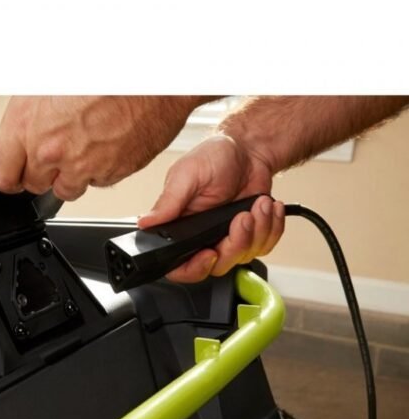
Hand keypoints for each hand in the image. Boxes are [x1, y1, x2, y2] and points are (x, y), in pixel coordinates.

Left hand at [0, 96, 204, 199]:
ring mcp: (80, 168)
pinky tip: (106, 144)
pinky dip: (98, 170)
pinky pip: (95, 184)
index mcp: (27, 126)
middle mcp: (50, 152)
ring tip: (85, 144)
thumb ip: (28, 121)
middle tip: (57, 149)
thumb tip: (19, 140)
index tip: (13, 173)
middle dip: (42, 172)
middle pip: (33, 185)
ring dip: (70, 175)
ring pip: (65, 190)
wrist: (151, 80)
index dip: (7, 175)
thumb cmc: (104, 76)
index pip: (1, 176)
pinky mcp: (108, 177)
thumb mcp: (47, 86)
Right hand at [137, 134, 284, 282]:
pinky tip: (266, 207)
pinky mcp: (251, 235)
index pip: (180, 266)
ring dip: (258, 230)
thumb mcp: (186, 175)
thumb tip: (145, 222)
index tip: (209, 253)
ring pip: (244, 257)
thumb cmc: (216, 157)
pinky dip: (272, 227)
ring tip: (257, 204)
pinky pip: (264, 246)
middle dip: (235, 244)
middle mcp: (203, 237)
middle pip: (217, 266)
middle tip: (241, 218)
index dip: (195, 268)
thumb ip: (168, 203)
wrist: (249, 149)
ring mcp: (228, 238)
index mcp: (181, 227)